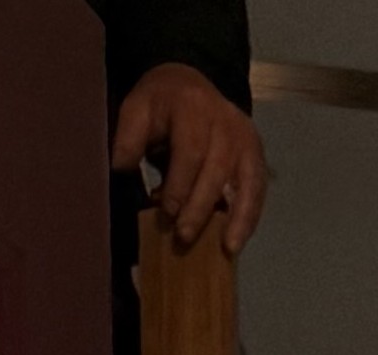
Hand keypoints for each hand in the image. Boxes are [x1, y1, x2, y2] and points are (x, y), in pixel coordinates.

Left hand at [111, 63, 268, 252]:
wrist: (191, 81)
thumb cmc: (160, 105)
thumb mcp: (137, 109)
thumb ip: (128, 137)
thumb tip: (120, 169)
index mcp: (192, 106)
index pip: (190, 150)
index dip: (179, 185)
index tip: (166, 213)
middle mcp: (225, 120)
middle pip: (218, 170)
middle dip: (201, 207)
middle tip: (184, 237)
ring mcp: (245, 137)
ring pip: (245, 181)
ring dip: (237, 218)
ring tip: (227, 249)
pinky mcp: (256, 153)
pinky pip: (257, 189)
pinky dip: (250, 217)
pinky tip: (238, 242)